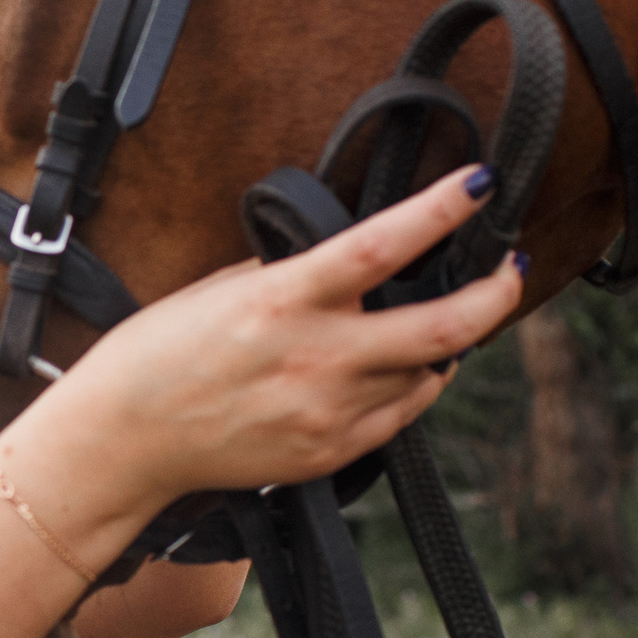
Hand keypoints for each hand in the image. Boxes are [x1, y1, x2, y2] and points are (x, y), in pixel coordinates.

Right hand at [5, 166, 523, 518]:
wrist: (125, 440)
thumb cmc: (161, 353)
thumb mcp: (224, 290)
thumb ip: (295, 275)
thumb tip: (357, 260)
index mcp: (283, 301)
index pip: (381, 248)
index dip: (440, 213)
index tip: (479, 184)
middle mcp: (316, 359)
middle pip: (443, 329)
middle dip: (495, 294)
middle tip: (512, 267)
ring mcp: (328, 413)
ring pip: (428, 373)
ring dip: (444, 344)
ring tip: (437, 320)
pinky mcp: (328, 454)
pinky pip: (399, 415)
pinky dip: (413, 385)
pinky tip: (398, 368)